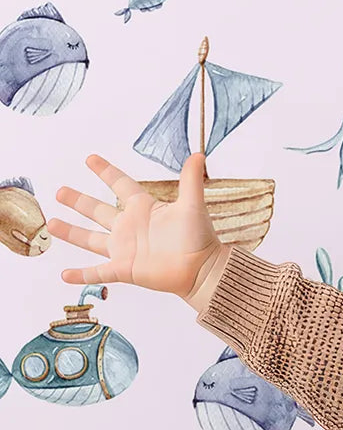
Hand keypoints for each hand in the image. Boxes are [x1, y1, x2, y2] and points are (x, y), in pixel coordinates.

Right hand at [46, 153, 227, 306]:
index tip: (90, 159)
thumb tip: (199, 154)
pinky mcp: (125, 269)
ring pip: (91, 239)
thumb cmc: (200, 238)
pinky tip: (64, 275)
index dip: (106, 171)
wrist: (203, 270)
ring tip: (51, 224)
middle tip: (60, 191)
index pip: (120, 184)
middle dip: (78, 201)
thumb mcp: (192, 206)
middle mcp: (130, 227)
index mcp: (143, 208)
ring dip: (71, 232)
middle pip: (98, 210)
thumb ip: (190, 180)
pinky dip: (82, 274)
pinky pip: (98, 272)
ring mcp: (125, 249)